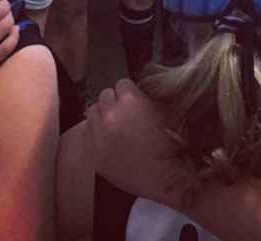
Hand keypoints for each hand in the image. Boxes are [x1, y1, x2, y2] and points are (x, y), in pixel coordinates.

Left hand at [87, 79, 180, 204]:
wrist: (165, 177)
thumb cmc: (172, 144)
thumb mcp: (166, 111)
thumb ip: (149, 98)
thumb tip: (141, 92)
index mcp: (130, 101)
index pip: (122, 83)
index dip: (130, 92)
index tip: (136, 99)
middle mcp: (110, 115)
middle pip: (104, 95)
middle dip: (115, 102)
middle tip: (126, 112)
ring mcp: (98, 135)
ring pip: (92, 113)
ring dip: (103, 115)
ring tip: (115, 125)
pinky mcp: (94, 154)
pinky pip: (88, 135)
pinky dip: (97, 134)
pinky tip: (110, 140)